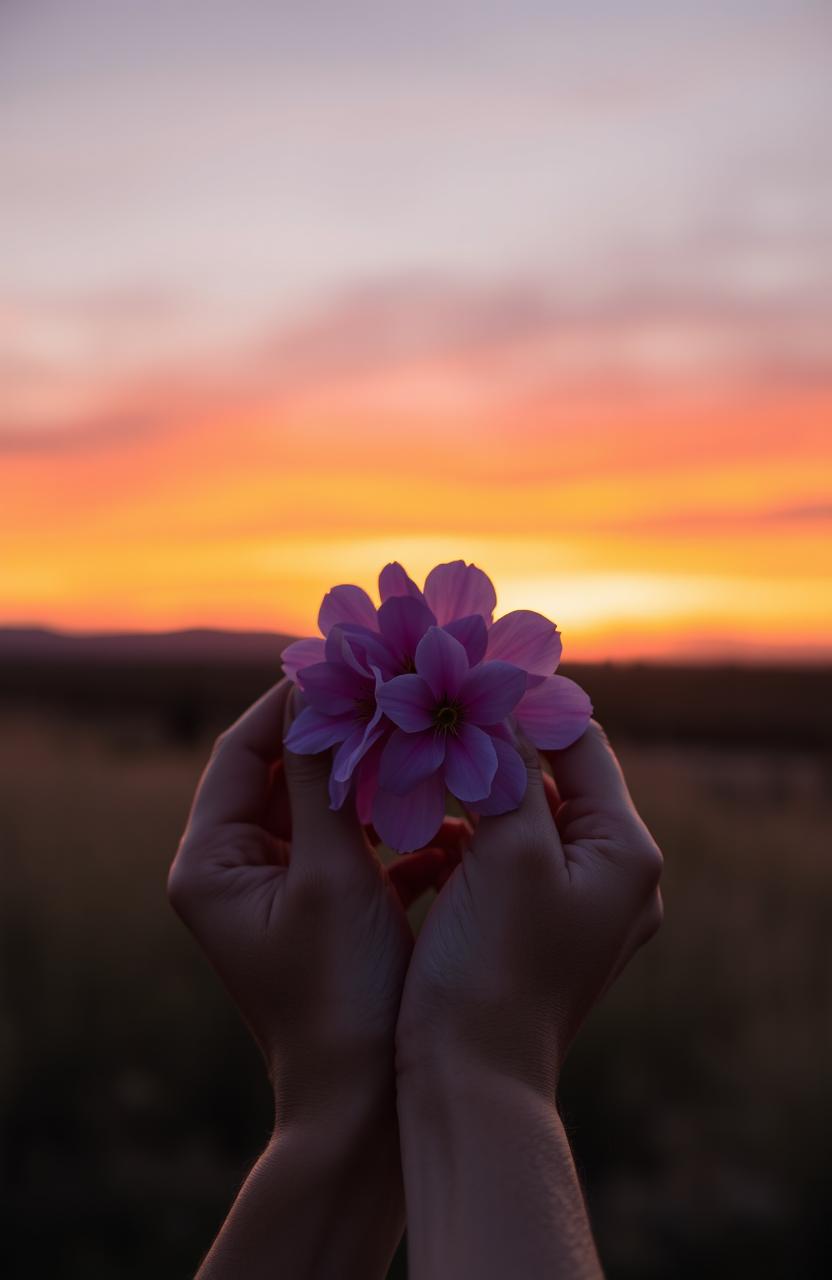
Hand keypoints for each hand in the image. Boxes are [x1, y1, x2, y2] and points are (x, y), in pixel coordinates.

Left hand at [167, 679, 454, 1277]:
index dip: (295, 700)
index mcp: (212, 861)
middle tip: (398, 693)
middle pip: (286, 773)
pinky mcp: (325, 913)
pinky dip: (394, 832)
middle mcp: (236, 871)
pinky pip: (355, 849)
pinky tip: (446, 825)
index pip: (244, 749)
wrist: (365, 1107)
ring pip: (328, 808)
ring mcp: (281, 893)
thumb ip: (325, 779)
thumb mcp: (333, 876)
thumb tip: (324, 689)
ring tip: (427, 747)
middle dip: (346, 737)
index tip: (352, 663)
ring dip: (377, 781)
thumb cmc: (341, 995)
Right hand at [396, 721, 662, 1279]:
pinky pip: (504, 863)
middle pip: (550, 778)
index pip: (578, 739)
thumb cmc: (491, 968)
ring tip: (414, 769)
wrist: (470, 1087)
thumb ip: (505, 765)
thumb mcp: (506, 850)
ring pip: (521, 819)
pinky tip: (418, 839)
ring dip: (469, 794)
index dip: (519, 700)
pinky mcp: (537, 932)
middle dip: (487, 747)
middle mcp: (614, 877)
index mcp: (624, 850)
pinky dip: (464, 843)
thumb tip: (491, 695)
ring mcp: (578, 908)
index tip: (460, 669)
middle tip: (429, 713)